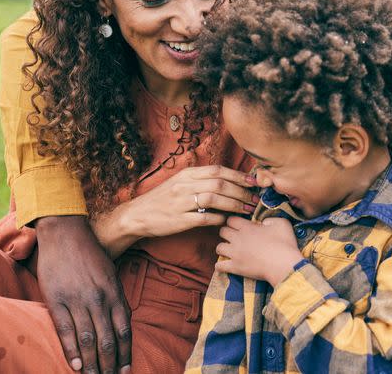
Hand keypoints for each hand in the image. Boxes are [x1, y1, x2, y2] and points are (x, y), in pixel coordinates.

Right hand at [35, 215, 130, 373]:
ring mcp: (78, 300)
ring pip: (88, 339)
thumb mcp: (110, 273)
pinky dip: (72, 350)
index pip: (124, 329)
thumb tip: (120, 323)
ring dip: (92, 363)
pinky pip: (66, 330)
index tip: (126, 369)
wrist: (66, 232)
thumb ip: (115, 297)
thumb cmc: (90, 253)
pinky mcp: (57, 299)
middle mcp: (99, 298)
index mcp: (114, 291)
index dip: (126, 352)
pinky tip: (76, 365)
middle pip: (107, 339)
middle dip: (110, 363)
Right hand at [92, 165, 258, 257]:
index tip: (253, 182)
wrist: (137, 215)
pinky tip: (227, 221)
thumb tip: (229, 181)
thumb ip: (201, 180)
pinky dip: (218, 219)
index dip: (238, 175)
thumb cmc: (163, 199)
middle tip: (254, 199)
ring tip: (247, 210)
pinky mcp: (179, 220)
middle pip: (219, 184)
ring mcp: (181, 203)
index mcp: (187, 174)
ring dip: (234, 205)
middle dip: (241, 191)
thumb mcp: (180, 182)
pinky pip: (203, 218)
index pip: (217, 170)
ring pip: (214, 200)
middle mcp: (185, 185)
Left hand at [215, 216, 302, 285]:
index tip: (239, 225)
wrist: (283, 265)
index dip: (234, 222)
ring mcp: (235, 253)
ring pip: (218, 248)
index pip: (231, 219)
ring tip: (229, 251)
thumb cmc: (284, 243)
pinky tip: (225, 266)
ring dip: (223, 248)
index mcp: (248, 227)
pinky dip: (220, 266)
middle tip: (233, 237)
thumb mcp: (282, 223)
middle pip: (222, 231)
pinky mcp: (235, 267)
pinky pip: (219, 266)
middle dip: (226, 233)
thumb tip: (263, 222)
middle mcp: (238, 238)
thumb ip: (270, 219)